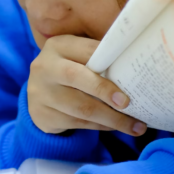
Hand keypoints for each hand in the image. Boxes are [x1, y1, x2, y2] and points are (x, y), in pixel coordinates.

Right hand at [28, 35, 146, 135]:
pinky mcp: (42, 116)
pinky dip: (100, 126)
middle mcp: (45, 67)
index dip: (109, 61)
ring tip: (135, 127)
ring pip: (81, 107)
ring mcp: (40, 93)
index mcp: (58, 46)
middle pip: (77, 77)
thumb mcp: (76, 57)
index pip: (87, 50)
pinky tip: (114, 127)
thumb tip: (136, 68)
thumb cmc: (68, 71)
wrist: (37, 94)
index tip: (132, 74)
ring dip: (111, 118)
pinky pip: (78, 123)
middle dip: (105, 91)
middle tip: (128, 104)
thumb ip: (99, 59)